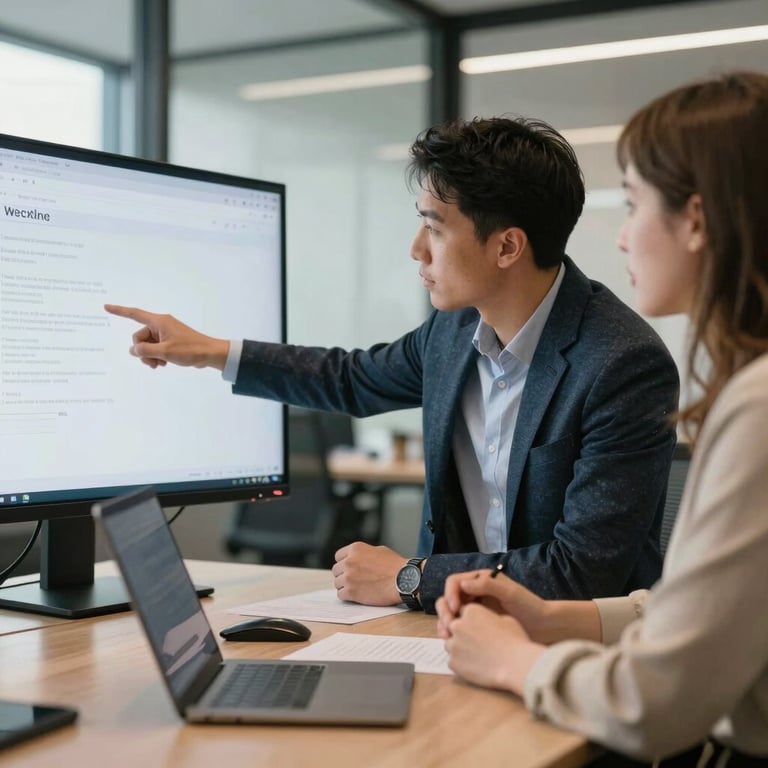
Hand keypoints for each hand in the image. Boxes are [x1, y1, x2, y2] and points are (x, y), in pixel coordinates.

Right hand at [104, 305, 228, 370]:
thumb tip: (133, 351)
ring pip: (147, 345)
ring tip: (160, 364)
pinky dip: (157, 356)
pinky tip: (164, 364)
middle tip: (154, 362)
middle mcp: (161, 325)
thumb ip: (145, 351)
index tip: (106, 307)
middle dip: (142, 351)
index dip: (119, 311)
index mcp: (159, 322)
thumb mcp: (164, 352)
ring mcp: (166, 334)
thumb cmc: (190, 350)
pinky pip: (155, 348)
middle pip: (139, 337)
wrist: (210, 354)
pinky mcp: (170, 342)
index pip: (134, 314)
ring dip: (150, 356)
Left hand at [332, 542, 404, 605]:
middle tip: (353, 580)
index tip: (348, 568)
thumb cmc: (395, 565)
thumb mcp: (379, 550)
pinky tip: (356, 595)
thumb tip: (358, 558)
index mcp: (356, 549)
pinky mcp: (351, 592)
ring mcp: (349, 577)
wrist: (403, 580)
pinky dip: (347, 596)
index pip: (338, 556)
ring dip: (345, 586)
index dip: (344, 563)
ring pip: (337, 583)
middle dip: (343, 574)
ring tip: (357, 588)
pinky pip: (341, 594)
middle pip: (336, 570)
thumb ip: (364, 553)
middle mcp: (349, 561)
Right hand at [436, 569, 546, 641]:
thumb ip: (488, 585)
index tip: (455, 608)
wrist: (543, 627)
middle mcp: (474, 592)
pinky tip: (454, 642)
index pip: (455, 582)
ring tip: (447, 635)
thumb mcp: (510, 593)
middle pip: (448, 597)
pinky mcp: (476, 625)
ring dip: (445, 622)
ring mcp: (474, 609)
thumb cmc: (530, 606)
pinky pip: (458, 627)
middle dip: (445, 610)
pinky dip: (453, 633)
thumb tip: (464, 583)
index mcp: (480, 580)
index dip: (451, 594)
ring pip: (450, 613)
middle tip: (449, 625)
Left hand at [444, 602, 543, 694]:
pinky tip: (475, 666)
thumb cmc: (515, 641)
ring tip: (478, 655)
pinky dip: (460, 663)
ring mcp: (453, 644)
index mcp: (470, 611)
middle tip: (478, 643)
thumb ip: (488, 617)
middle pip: (454, 627)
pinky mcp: (453, 662)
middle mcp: (458, 625)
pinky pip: (452, 660)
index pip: (463, 612)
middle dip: (463, 633)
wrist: (515, 666)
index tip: (480, 629)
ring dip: (460, 647)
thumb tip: (486, 621)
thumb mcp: (505, 619)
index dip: (472, 620)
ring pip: (451, 644)